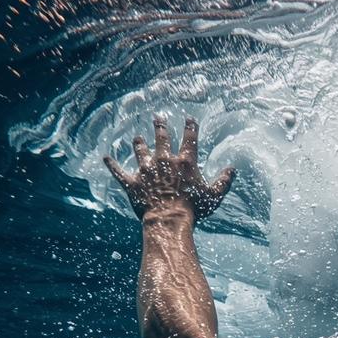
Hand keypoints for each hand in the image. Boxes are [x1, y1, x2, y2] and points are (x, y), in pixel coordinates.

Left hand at [103, 116, 234, 222]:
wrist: (168, 220)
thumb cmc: (193, 209)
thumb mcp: (213, 195)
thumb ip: (223, 181)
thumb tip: (232, 170)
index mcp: (184, 162)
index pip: (189, 138)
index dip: (190, 127)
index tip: (189, 118)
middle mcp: (164, 161)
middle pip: (161, 138)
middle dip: (160, 126)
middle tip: (157, 118)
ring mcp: (146, 171)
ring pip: (140, 151)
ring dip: (138, 143)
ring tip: (137, 137)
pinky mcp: (133, 183)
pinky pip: (119, 172)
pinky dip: (111, 165)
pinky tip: (105, 158)